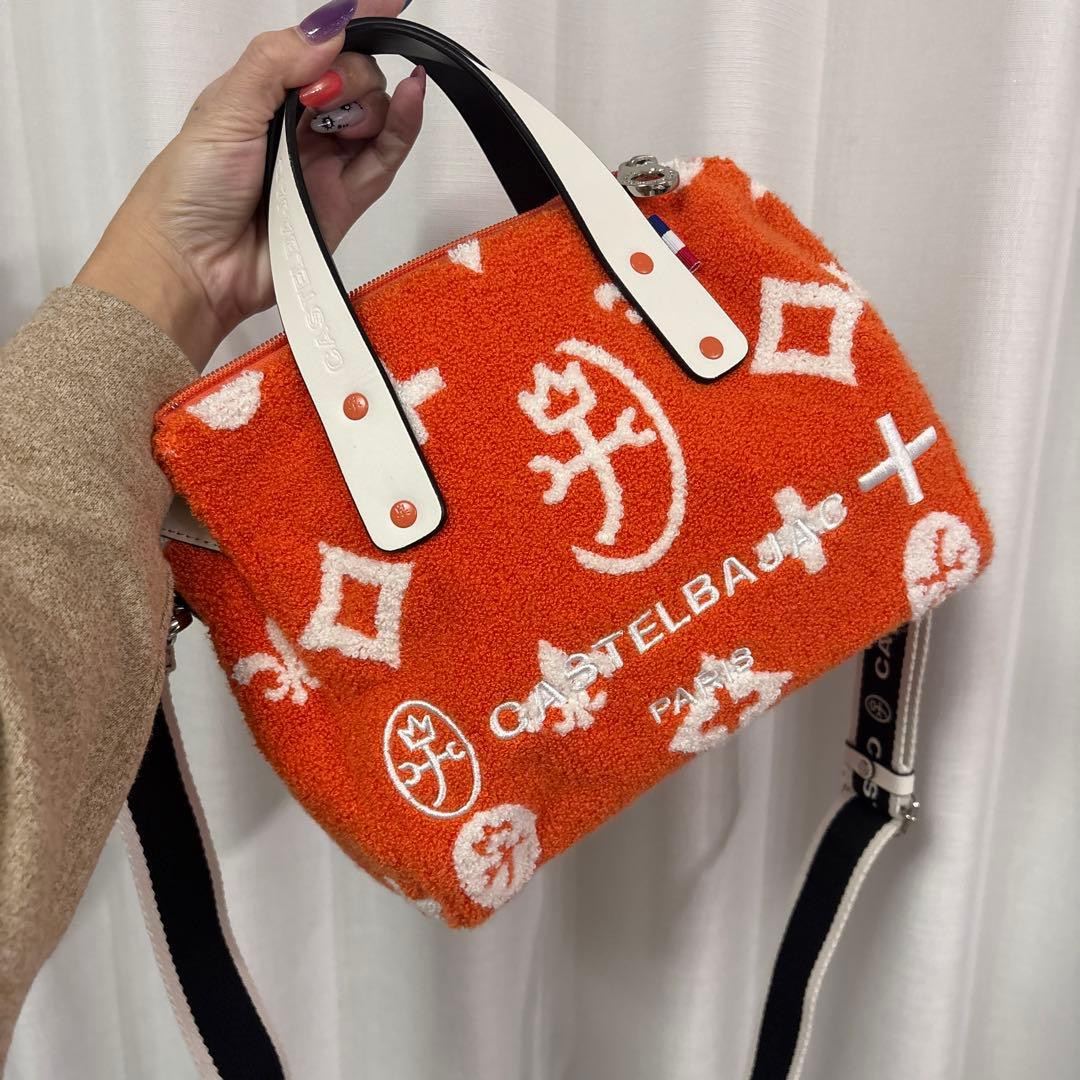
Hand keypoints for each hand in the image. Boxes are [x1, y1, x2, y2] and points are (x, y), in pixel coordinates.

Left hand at [76, 0, 422, 369]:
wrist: (194, 266)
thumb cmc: (192, 186)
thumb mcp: (225, 106)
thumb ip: (276, 61)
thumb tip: (335, 28)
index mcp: (265, 91)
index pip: (319, 47)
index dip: (355, 21)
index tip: (392, 1)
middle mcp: (300, 123)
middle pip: (356, 78)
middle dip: (350, 76)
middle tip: (316, 101)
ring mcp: (327, 162)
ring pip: (375, 115)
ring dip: (369, 103)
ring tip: (334, 122)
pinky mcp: (347, 201)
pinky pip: (386, 158)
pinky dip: (404, 126)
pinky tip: (412, 96)